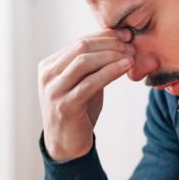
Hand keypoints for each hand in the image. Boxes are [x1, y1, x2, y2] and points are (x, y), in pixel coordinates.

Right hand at [38, 28, 133, 161]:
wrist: (67, 144)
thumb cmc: (78, 111)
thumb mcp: (83, 82)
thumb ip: (93, 65)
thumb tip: (119, 41)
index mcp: (49, 65)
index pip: (79, 42)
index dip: (105, 36)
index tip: (127, 35)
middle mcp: (47, 75)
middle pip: (81, 47)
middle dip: (109, 44)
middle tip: (131, 45)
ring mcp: (53, 90)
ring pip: (84, 62)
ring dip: (111, 56)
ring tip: (131, 56)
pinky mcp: (65, 105)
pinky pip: (90, 82)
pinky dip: (110, 71)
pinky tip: (125, 67)